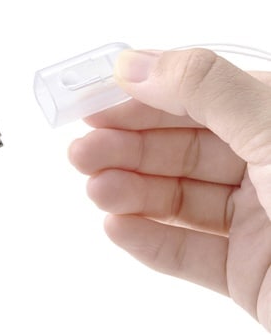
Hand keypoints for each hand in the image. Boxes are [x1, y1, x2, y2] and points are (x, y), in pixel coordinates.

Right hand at [69, 48, 270, 330]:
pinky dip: (150, 242)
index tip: (93, 101)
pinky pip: (188, 252)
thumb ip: (204, 90)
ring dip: (130, 193)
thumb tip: (136, 63)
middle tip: (81, 151)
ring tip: (95, 190)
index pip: (195, 97)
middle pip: (179, 150)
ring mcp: (257, 221)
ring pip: (178, 200)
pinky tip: (118, 228)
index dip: (141, 97)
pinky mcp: (247, 271)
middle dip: (126, 148)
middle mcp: (266, 167)